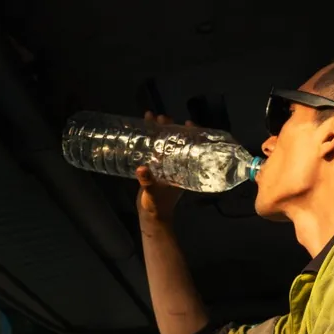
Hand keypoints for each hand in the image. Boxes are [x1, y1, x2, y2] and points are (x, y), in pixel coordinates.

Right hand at [136, 112, 191, 229]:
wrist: (152, 217)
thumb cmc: (157, 206)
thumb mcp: (153, 193)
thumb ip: (147, 182)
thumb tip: (141, 169)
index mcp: (181, 170)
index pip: (190, 147)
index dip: (191, 134)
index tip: (188, 122)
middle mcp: (176, 165)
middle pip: (175, 141)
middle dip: (169, 128)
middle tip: (162, 117)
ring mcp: (165, 165)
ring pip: (163, 144)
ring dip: (158, 131)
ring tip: (150, 117)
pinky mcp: (154, 168)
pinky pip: (153, 151)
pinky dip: (149, 140)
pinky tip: (142, 131)